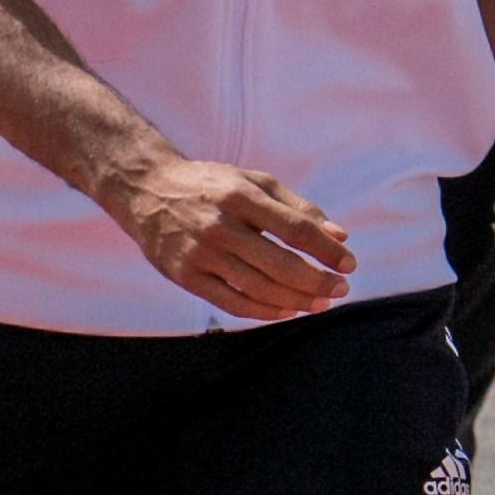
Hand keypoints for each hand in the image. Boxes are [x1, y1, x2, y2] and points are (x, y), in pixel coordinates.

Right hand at [105, 151, 354, 320]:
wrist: (146, 190)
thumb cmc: (210, 185)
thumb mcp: (254, 181)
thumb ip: (298, 207)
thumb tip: (340, 235)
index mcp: (240, 196)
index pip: (295, 229)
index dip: (327, 250)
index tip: (349, 264)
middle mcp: (219, 226)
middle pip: (280, 264)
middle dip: (317, 281)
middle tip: (341, 290)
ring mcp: (200, 254)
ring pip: (259, 289)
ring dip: (297, 301)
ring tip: (320, 304)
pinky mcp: (185, 277)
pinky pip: (232, 303)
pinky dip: (265, 312)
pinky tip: (287, 311)